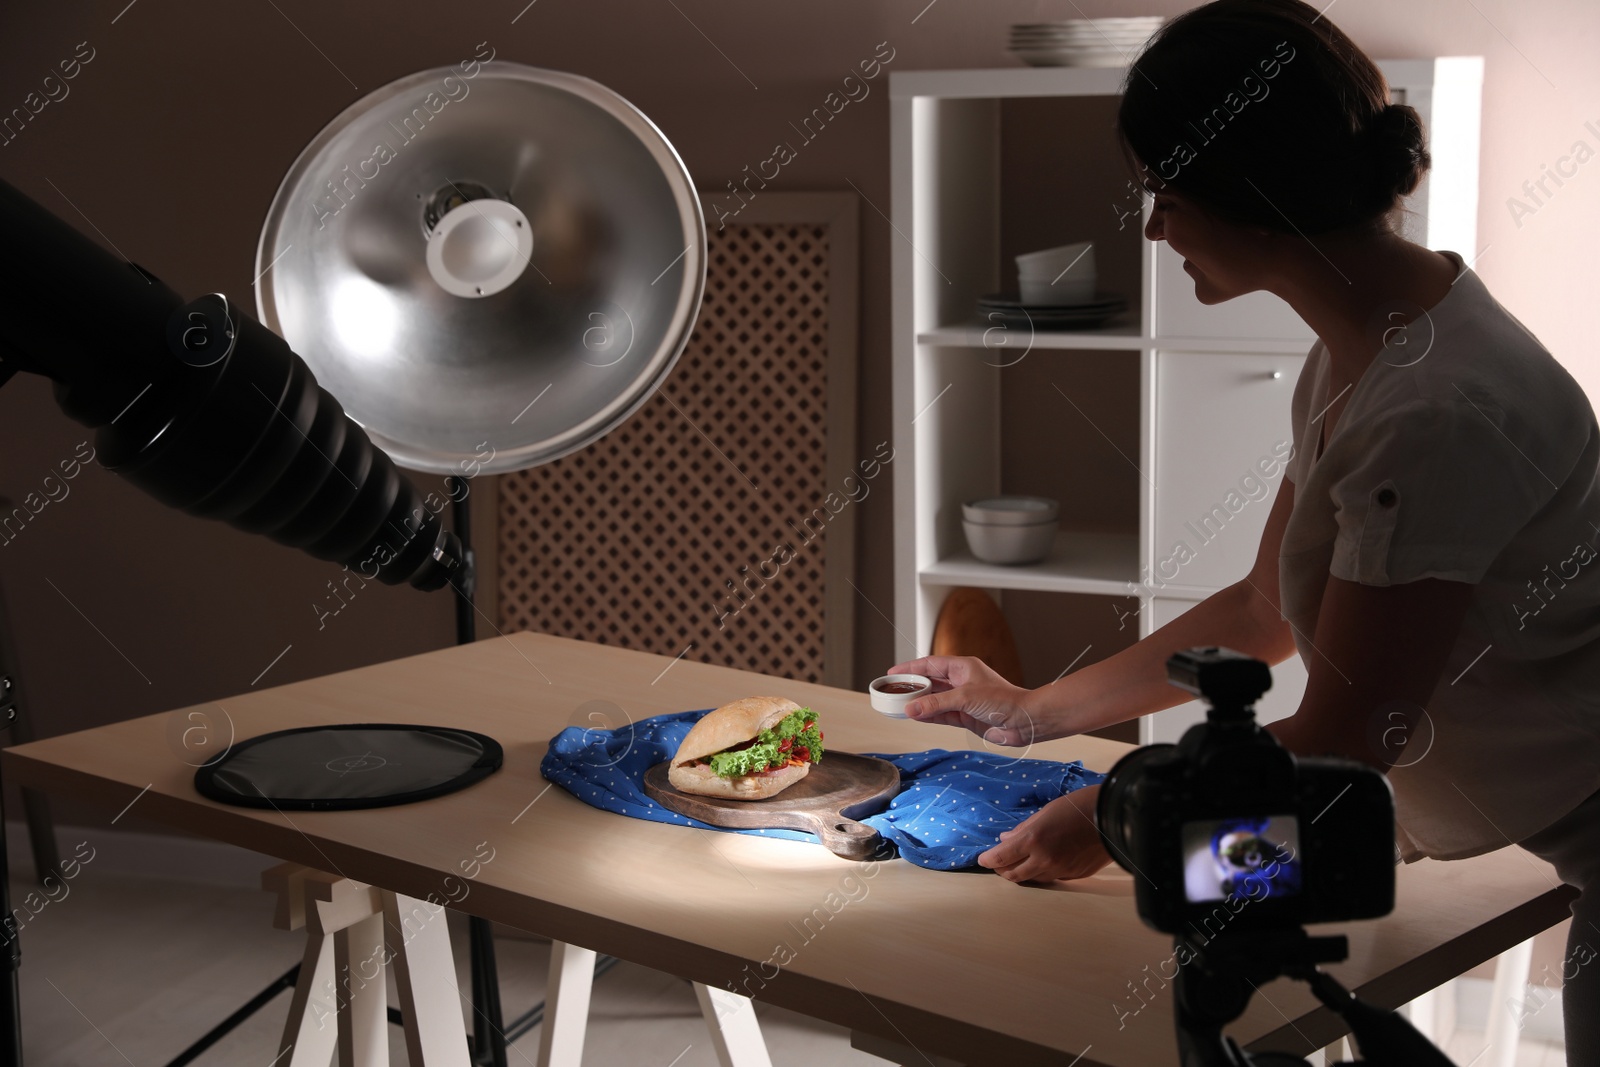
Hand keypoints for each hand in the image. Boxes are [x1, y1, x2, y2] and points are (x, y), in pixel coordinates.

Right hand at [888, 655, 1041, 745]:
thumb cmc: (1003, 701)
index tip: (893, 673)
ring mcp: (963, 700)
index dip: (911, 668)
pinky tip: (915, 716)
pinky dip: (928, 715)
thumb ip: (935, 704)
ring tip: (899, 706)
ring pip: (934, 699)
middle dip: (912, 687)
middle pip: (930, 682)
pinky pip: (941, 714)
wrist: (1025, 721)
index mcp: (963, 667)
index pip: (930, 664)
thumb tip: (910, 709)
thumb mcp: (964, 698)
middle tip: (893, 691)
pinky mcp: (966, 716)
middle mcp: (962, 681)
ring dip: (919, 703)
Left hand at [977, 786, 1111, 882]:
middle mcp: (1045, 860)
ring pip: (1033, 879)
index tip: (983, 859)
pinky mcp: (1074, 875)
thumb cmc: (1078, 807)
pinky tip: (1041, 864)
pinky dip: (1042, 872)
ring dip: (1022, 873)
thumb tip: (1006, 838)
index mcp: (1034, 840)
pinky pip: (1052, 878)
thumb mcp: (1045, 812)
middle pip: (1013, 875)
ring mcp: (1060, 870)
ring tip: (1018, 864)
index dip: (988, 860)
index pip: (1001, 857)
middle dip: (1002, 870)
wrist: (1112, 816)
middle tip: (998, 864)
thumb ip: (1024, 828)